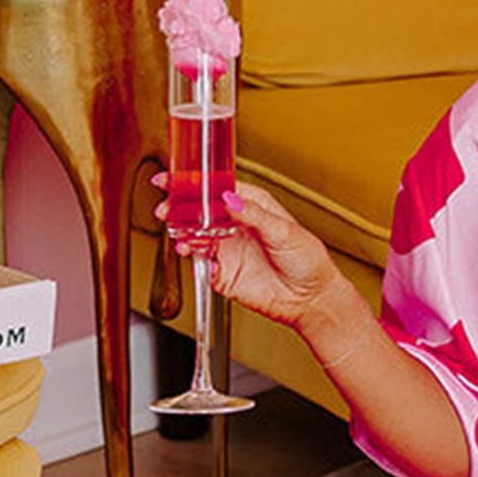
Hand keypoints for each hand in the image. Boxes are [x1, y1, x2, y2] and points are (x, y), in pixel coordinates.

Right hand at [154, 175, 339, 329]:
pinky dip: (188, 253)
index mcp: (251, 206)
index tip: (175, 178)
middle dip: (179, 206)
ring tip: (177, 229)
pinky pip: (198, 260)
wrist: (310, 298)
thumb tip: (230, 199)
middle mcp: (235, 225)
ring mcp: (227, 248)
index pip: (218, 188)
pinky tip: (186, 248)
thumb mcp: (284, 230)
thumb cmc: (307, 260)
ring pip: (194, 233)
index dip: (196, 183)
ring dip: (181, 229)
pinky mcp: (222, 272)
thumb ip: (254, 214)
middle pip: (199, 210)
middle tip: (167, 206)